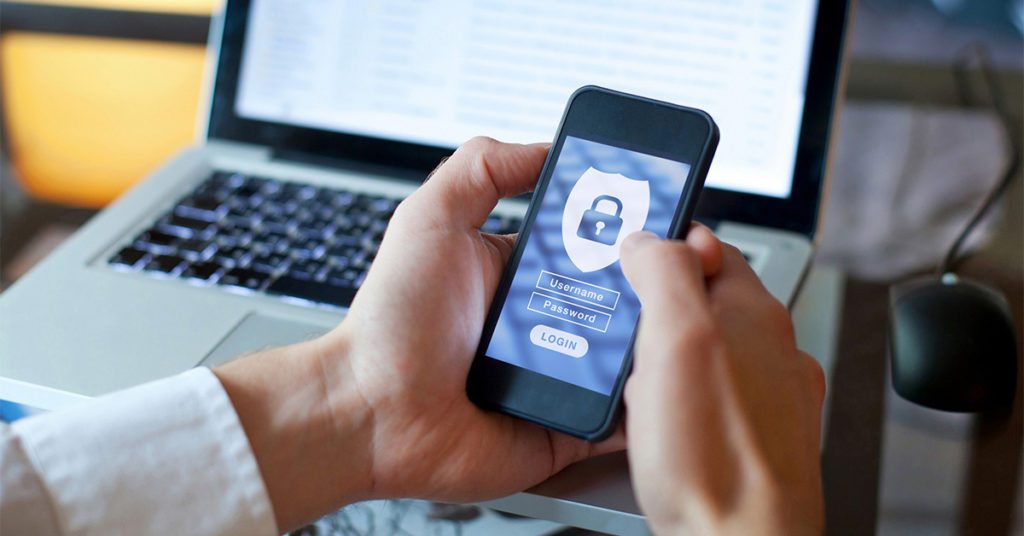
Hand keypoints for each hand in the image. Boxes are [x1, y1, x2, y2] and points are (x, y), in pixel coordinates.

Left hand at [220, 138, 721, 529]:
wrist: (369, 412)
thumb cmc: (390, 324)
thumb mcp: (428, 220)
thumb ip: (480, 170)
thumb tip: (543, 145)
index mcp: (520, 274)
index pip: (594, 243)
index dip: (633, 228)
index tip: (669, 212)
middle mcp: (544, 323)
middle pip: (626, 297)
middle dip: (661, 281)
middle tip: (690, 266)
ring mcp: (558, 378)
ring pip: (634, 355)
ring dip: (663, 337)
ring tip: (689, 317)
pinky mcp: (564, 428)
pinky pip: (621, 417)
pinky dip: (649, 404)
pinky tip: (674, 381)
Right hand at [620, 233, 825, 534]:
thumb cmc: (715, 460)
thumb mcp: (677, 340)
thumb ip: (666, 273)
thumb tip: (649, 237)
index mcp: (755, 312)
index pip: (710, 247)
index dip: (664, 249)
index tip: (629, 263)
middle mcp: (771, 350)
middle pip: (704, 302)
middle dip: (656, 313)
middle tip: (625, 336)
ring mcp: (768, 396)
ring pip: (705, 353)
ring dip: (665, 360)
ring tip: (638, 386)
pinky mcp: (754, 436)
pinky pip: (707, 399)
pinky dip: (679, 401)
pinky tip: (660, 422)